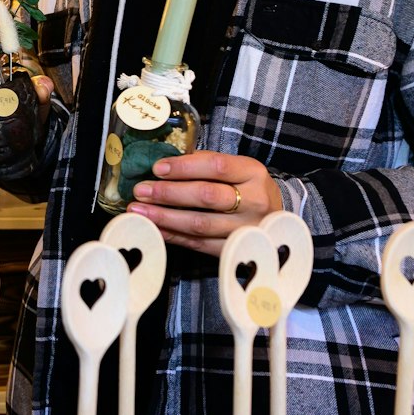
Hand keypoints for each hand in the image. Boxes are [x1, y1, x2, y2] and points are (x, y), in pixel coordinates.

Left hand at [125, 151, 282, 256]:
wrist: (275, 218)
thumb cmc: (246, 188)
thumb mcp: (237, 169)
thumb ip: (206, 164)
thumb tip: (163, 167)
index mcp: (253, 173)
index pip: (216, 166)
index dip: (184, 167)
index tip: (157, 169)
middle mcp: (254, 201)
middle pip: (207, 196)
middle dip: (168, 193)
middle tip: (141, 191)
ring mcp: (247, 229)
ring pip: (200, 224)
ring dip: (164, 217)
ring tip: (138, 211)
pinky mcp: (236, 250)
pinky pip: (199, 244)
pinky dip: (173, 236)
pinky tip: (154, 229)